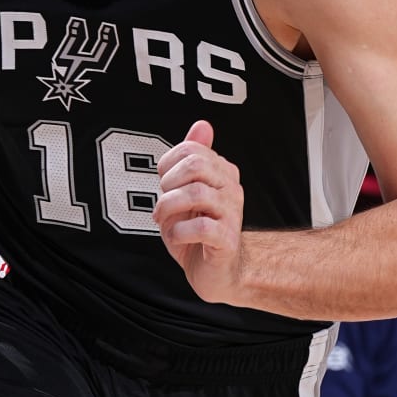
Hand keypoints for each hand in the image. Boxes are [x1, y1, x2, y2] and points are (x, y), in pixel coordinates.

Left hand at [155, 118, 246, 302]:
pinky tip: (178, 237)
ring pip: (196, 194)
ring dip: (168, 208)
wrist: (216, 271)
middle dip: (169, 184)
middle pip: (195, 165)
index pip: (191, 150)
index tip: (165, 185)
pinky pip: (202, 227)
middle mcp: (230, 189)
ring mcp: (232, 214)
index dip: (167, 166)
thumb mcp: (187, 191)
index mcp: (222, 173)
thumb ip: (191, 159)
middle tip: (164, 202)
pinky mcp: (227, 240)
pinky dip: (179, 233)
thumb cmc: (198, 233)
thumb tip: (202, 125)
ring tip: (165, 221)